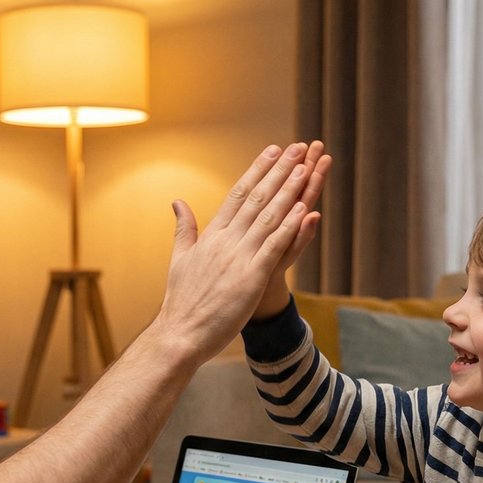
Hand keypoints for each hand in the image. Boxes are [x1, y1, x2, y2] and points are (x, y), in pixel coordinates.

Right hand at [158, 142, 326, 361]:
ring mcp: (239, 258)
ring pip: (268, 217)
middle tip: (297, 147)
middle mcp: (225, 241)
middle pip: (256, 198)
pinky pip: (274, 248)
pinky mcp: (251, 278)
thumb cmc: (181, 301)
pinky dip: (290, 228)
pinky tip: (305, 210)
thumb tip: (177, 202)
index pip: (237, 194)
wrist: (179, 334)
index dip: (257, 171)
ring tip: (305, 168)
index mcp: (211, 236)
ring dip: (289, 191)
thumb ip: (184, 228)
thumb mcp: (180, 258)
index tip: (272, 151)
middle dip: (279, 171)